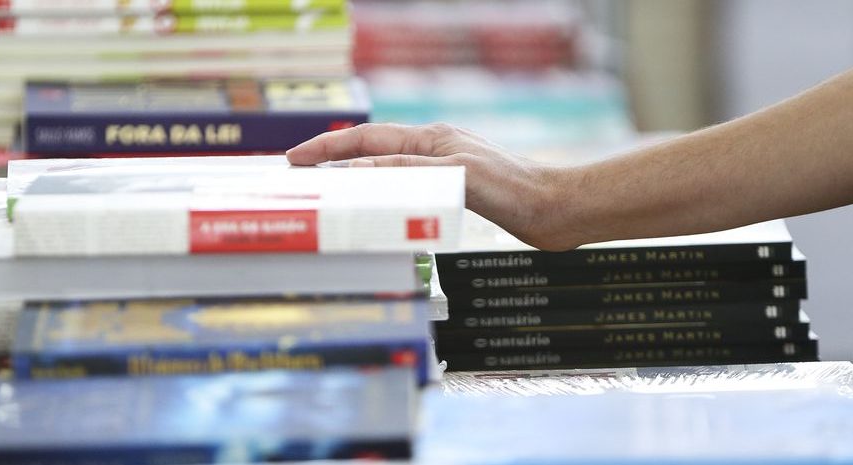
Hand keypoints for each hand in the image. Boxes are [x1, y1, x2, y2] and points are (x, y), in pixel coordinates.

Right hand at [286, 123, 582, 250]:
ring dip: (354, 178)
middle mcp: (434, 151)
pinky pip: (404, 189)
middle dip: (333, 159)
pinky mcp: (455, 191)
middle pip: (371, 151)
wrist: (556, 210)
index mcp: (431, 140)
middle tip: (299, 172)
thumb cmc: (515, 191)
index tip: (297, 158)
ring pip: (385, 171)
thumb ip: (406, 171)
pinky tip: (373, 208)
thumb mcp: (455, 176)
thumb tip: (357, 169)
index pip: (367, 141)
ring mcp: (443, 169)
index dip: (329, 148)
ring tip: (326, 191)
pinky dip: (380, 196)